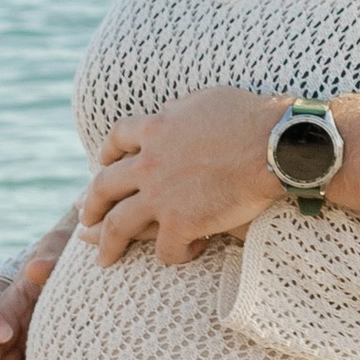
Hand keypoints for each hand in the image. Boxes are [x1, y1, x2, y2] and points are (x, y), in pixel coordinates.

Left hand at [82, 88, 284, 262]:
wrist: (274, 146)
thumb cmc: (251, 117)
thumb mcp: (205, 100)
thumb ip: (180, 111)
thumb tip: (170, 115)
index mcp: (155, 128)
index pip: (117, 138)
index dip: (107, 152)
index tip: (102, 162)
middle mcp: (149, 163)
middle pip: (103, 187)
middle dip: (90, 205)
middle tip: (85, 219)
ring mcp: (161, 196)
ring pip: (118, 227)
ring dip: (107, 245)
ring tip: (103, 259)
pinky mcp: (181, 224)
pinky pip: (165, 250)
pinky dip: (174, 253)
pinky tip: (188, 250)